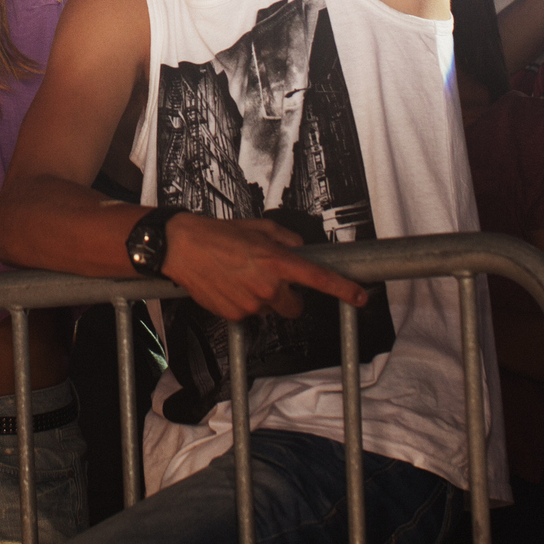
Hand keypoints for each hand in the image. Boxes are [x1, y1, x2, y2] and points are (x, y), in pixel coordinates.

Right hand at [162, 213, 368, 320]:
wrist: (182, 247)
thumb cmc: (218, 234)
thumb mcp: (258, 228)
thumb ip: (285, 239)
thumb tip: (299, 249)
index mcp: (277, 261)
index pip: (319, 279)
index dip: (344, 289)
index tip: (360, 296)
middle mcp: (267, 286)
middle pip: (295, 307)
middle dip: (288, 297)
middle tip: (271, 280)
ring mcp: (251, 304)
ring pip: (270, 310)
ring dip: (264, 299)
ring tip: (241, 277)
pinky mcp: (235, 315)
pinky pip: (249, 315)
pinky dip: (244, 304)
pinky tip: (229, 286)